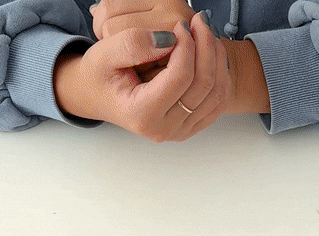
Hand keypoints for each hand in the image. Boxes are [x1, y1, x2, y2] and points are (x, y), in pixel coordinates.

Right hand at [89, 0, 269, 114]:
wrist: (98, 95)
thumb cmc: (100, 75)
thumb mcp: (103, 54)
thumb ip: (133, 44)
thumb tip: (169, 39)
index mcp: (143, 115)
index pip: (181, 78)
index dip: (187, 46)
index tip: (181, 24)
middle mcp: (164, 130)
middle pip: (204, 86)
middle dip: (207, 47)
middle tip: (200, 21)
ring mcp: (180, 132)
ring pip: (216, 95)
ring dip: (217, 60)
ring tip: (206, 34)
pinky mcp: (190, 127)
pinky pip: (217, 103)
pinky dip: (220, 76)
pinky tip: (211, 55)